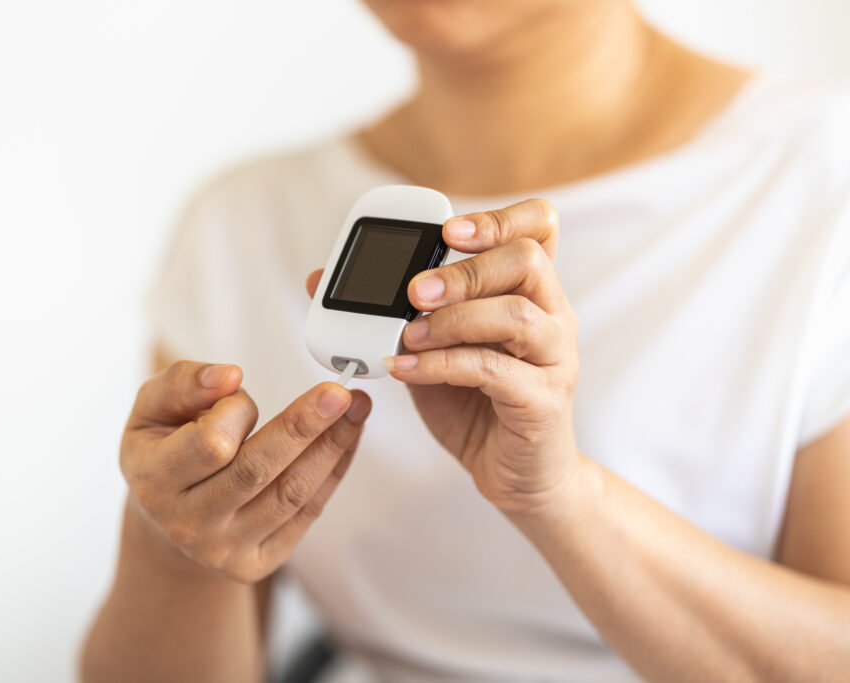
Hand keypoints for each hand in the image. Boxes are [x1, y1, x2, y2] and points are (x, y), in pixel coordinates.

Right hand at [120, 361, 370, 582]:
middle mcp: (187, 523)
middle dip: (304, 427)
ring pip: (291, 493)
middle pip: (257, 471)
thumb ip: (183, 383)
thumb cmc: (164, 450)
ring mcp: (224, 550)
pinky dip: (333, 471)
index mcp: (154, 481)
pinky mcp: (258, 564)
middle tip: (340, 392)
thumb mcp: (152, 408)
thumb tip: (231, 376)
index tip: (241, 387)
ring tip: (357, 407)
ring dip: (331, 446)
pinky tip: (348, 436)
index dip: (235, 411)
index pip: (210, 444)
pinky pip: (307, 513)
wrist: (166, 523)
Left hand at [307, 199, 577, 514]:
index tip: (447, 231)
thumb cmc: (476, 405)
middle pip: (527, 260)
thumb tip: (322, 278)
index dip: (498, 218)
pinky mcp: (543, 401)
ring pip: (517, 313)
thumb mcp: (429, 348)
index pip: (539, 226)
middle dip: (463, 269)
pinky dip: (442, 364)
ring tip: (407, 334)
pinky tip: (406, 368)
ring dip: (452, 318)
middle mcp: (552, 315)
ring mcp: (554, 358)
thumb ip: (393, 312)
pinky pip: (494, 371)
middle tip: (413, 290)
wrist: (514, 475)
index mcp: (530, 291)